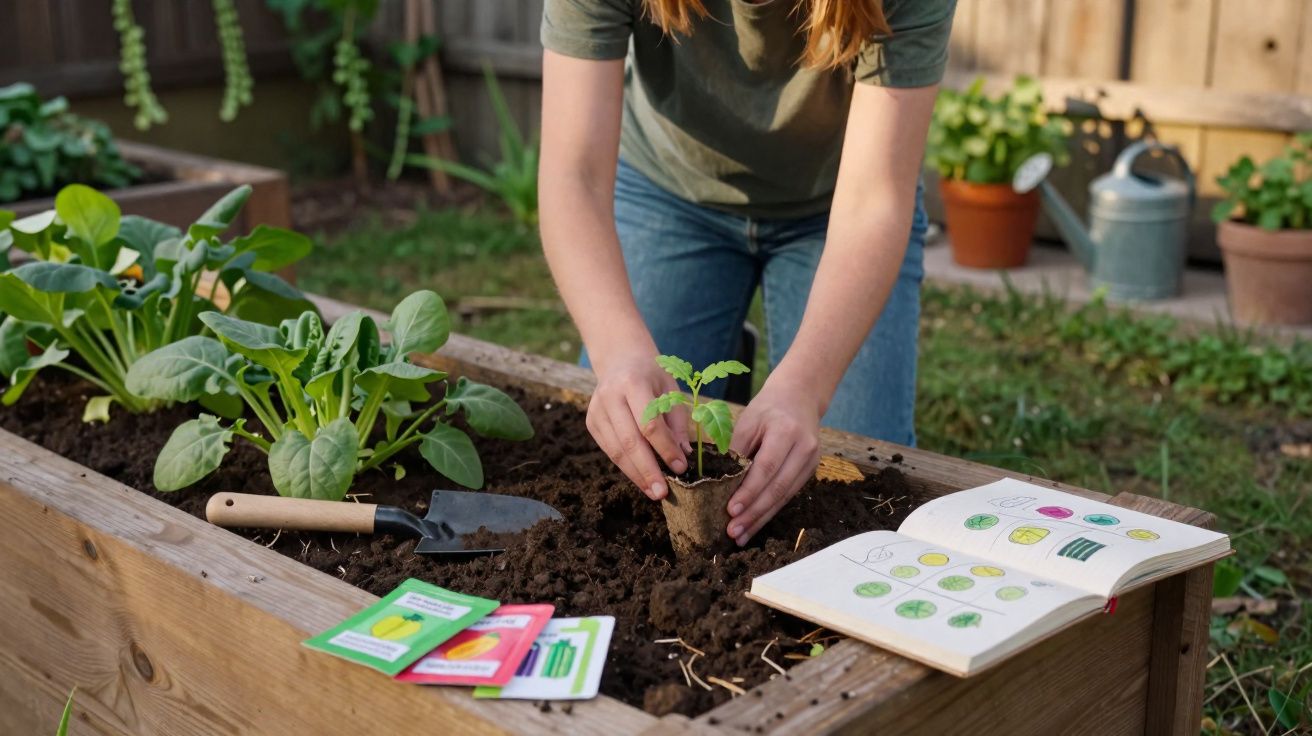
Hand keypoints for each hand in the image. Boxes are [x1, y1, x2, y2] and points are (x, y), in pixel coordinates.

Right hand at [586, 352, 691, 498]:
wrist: (621, 359)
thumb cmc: (652, 376)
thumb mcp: (671, 390)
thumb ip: (677, 423)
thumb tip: (684, 456)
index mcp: (633, 383)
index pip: (649, 424)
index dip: (665, 449)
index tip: (682, 467)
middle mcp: (610, 397)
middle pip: (629, 441)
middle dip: (648, 470)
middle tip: (663, 493)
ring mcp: (596, 411)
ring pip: (616, 451)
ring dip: (636, 474)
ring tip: (653, 492)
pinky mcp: (591, 423)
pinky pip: (609, 450)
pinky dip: (626, 467)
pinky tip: (641, 478)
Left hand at [727, 375, 822, 545]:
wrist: (800, 396)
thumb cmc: (768, 408)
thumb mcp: (748, 420)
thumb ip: (736, 449)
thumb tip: (716, 482)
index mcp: (787, 432)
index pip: (766, 468)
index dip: (748, 492)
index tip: (730, 511)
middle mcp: (804, 448)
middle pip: (777, 488)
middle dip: (753, 513)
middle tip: (733, 532)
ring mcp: (811, 462)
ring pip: (784, 497)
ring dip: (761, 518)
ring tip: (740, 536)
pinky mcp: (809, 471)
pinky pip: (788, 495)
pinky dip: (769, 511)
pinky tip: (754, 524)